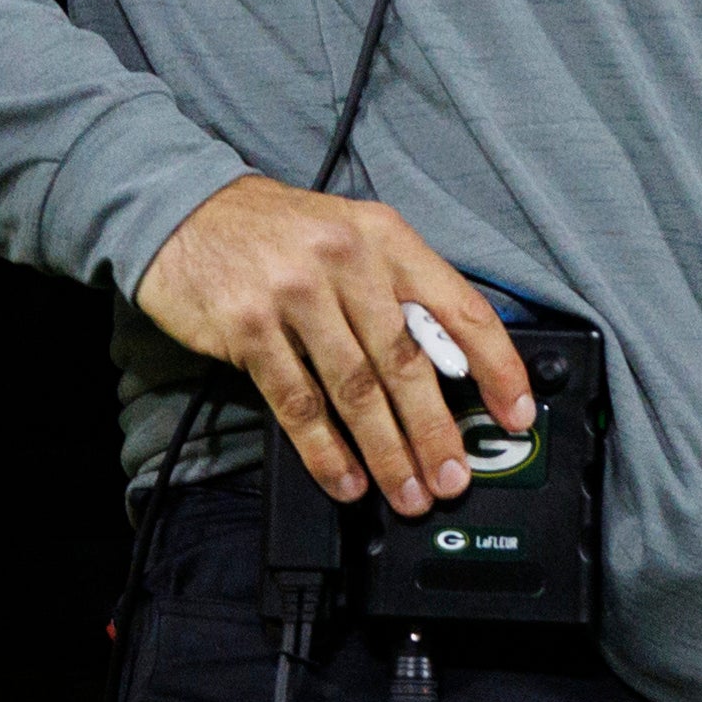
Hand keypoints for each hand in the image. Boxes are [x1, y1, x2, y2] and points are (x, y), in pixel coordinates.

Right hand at [134, 175, 535, 517]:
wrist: (185, 210)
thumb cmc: (280, 232)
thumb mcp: (352, 236)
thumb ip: (397, 290)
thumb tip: (451, 366)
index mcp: (386, 237)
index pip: (460, 307)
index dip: (496, 365)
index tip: (515, 412)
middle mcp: (347, 261)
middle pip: (406, 361)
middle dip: (435, 430)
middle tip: (452, 477)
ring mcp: (295, 295)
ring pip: (356, 390)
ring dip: (386, 451)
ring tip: (407, 491)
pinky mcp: (249, 328)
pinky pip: (298, 403)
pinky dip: (325, 451)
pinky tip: (346, 479)